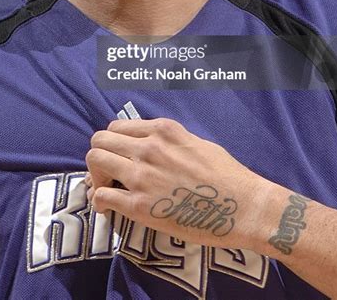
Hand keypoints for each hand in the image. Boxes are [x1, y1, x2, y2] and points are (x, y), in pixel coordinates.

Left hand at [85, 117, 270, 248]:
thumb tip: (154, 147)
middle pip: (100, 140)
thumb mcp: (197, 142)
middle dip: (100, 156)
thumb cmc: (227, 175)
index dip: (114, 143)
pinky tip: (109, 208)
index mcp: (163, 130)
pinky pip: (101, 196)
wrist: (241, 206)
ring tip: (109, 189)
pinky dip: (100, 201)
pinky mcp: (140, 206)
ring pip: (95, 161)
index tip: (120, 157)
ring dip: (96, 175)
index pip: (118, 127)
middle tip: (110, 174)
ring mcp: (141, 176)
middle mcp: (148, 147)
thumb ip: (170, 141)